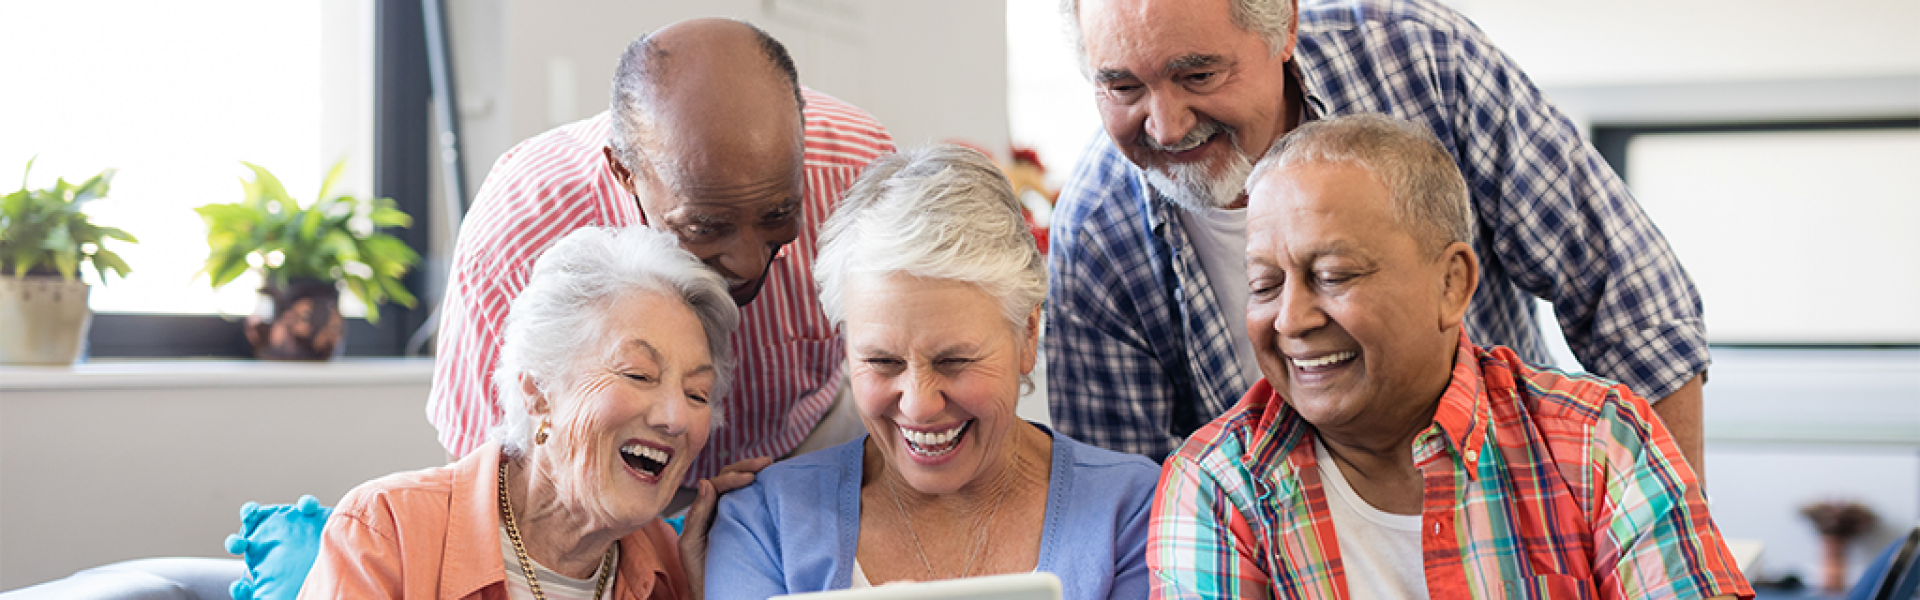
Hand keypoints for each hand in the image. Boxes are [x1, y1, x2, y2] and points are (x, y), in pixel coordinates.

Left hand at [678, 455, 772, 598]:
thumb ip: (697, 514)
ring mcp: (731, 516)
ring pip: (741, 488)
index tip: (750, 477)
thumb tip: (706, 483)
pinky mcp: (746, 525)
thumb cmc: (700, 572)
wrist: (715, 591)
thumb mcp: (691, 543)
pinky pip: (751, 503)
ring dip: (753, 474)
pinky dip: (760, 490)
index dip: (733, 477)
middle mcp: (716, 509)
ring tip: (769, 468)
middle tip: (765, 463)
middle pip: (729, 479)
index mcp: (702, 511)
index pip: (716, 484)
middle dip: (746, 467)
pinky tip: (770, 485)